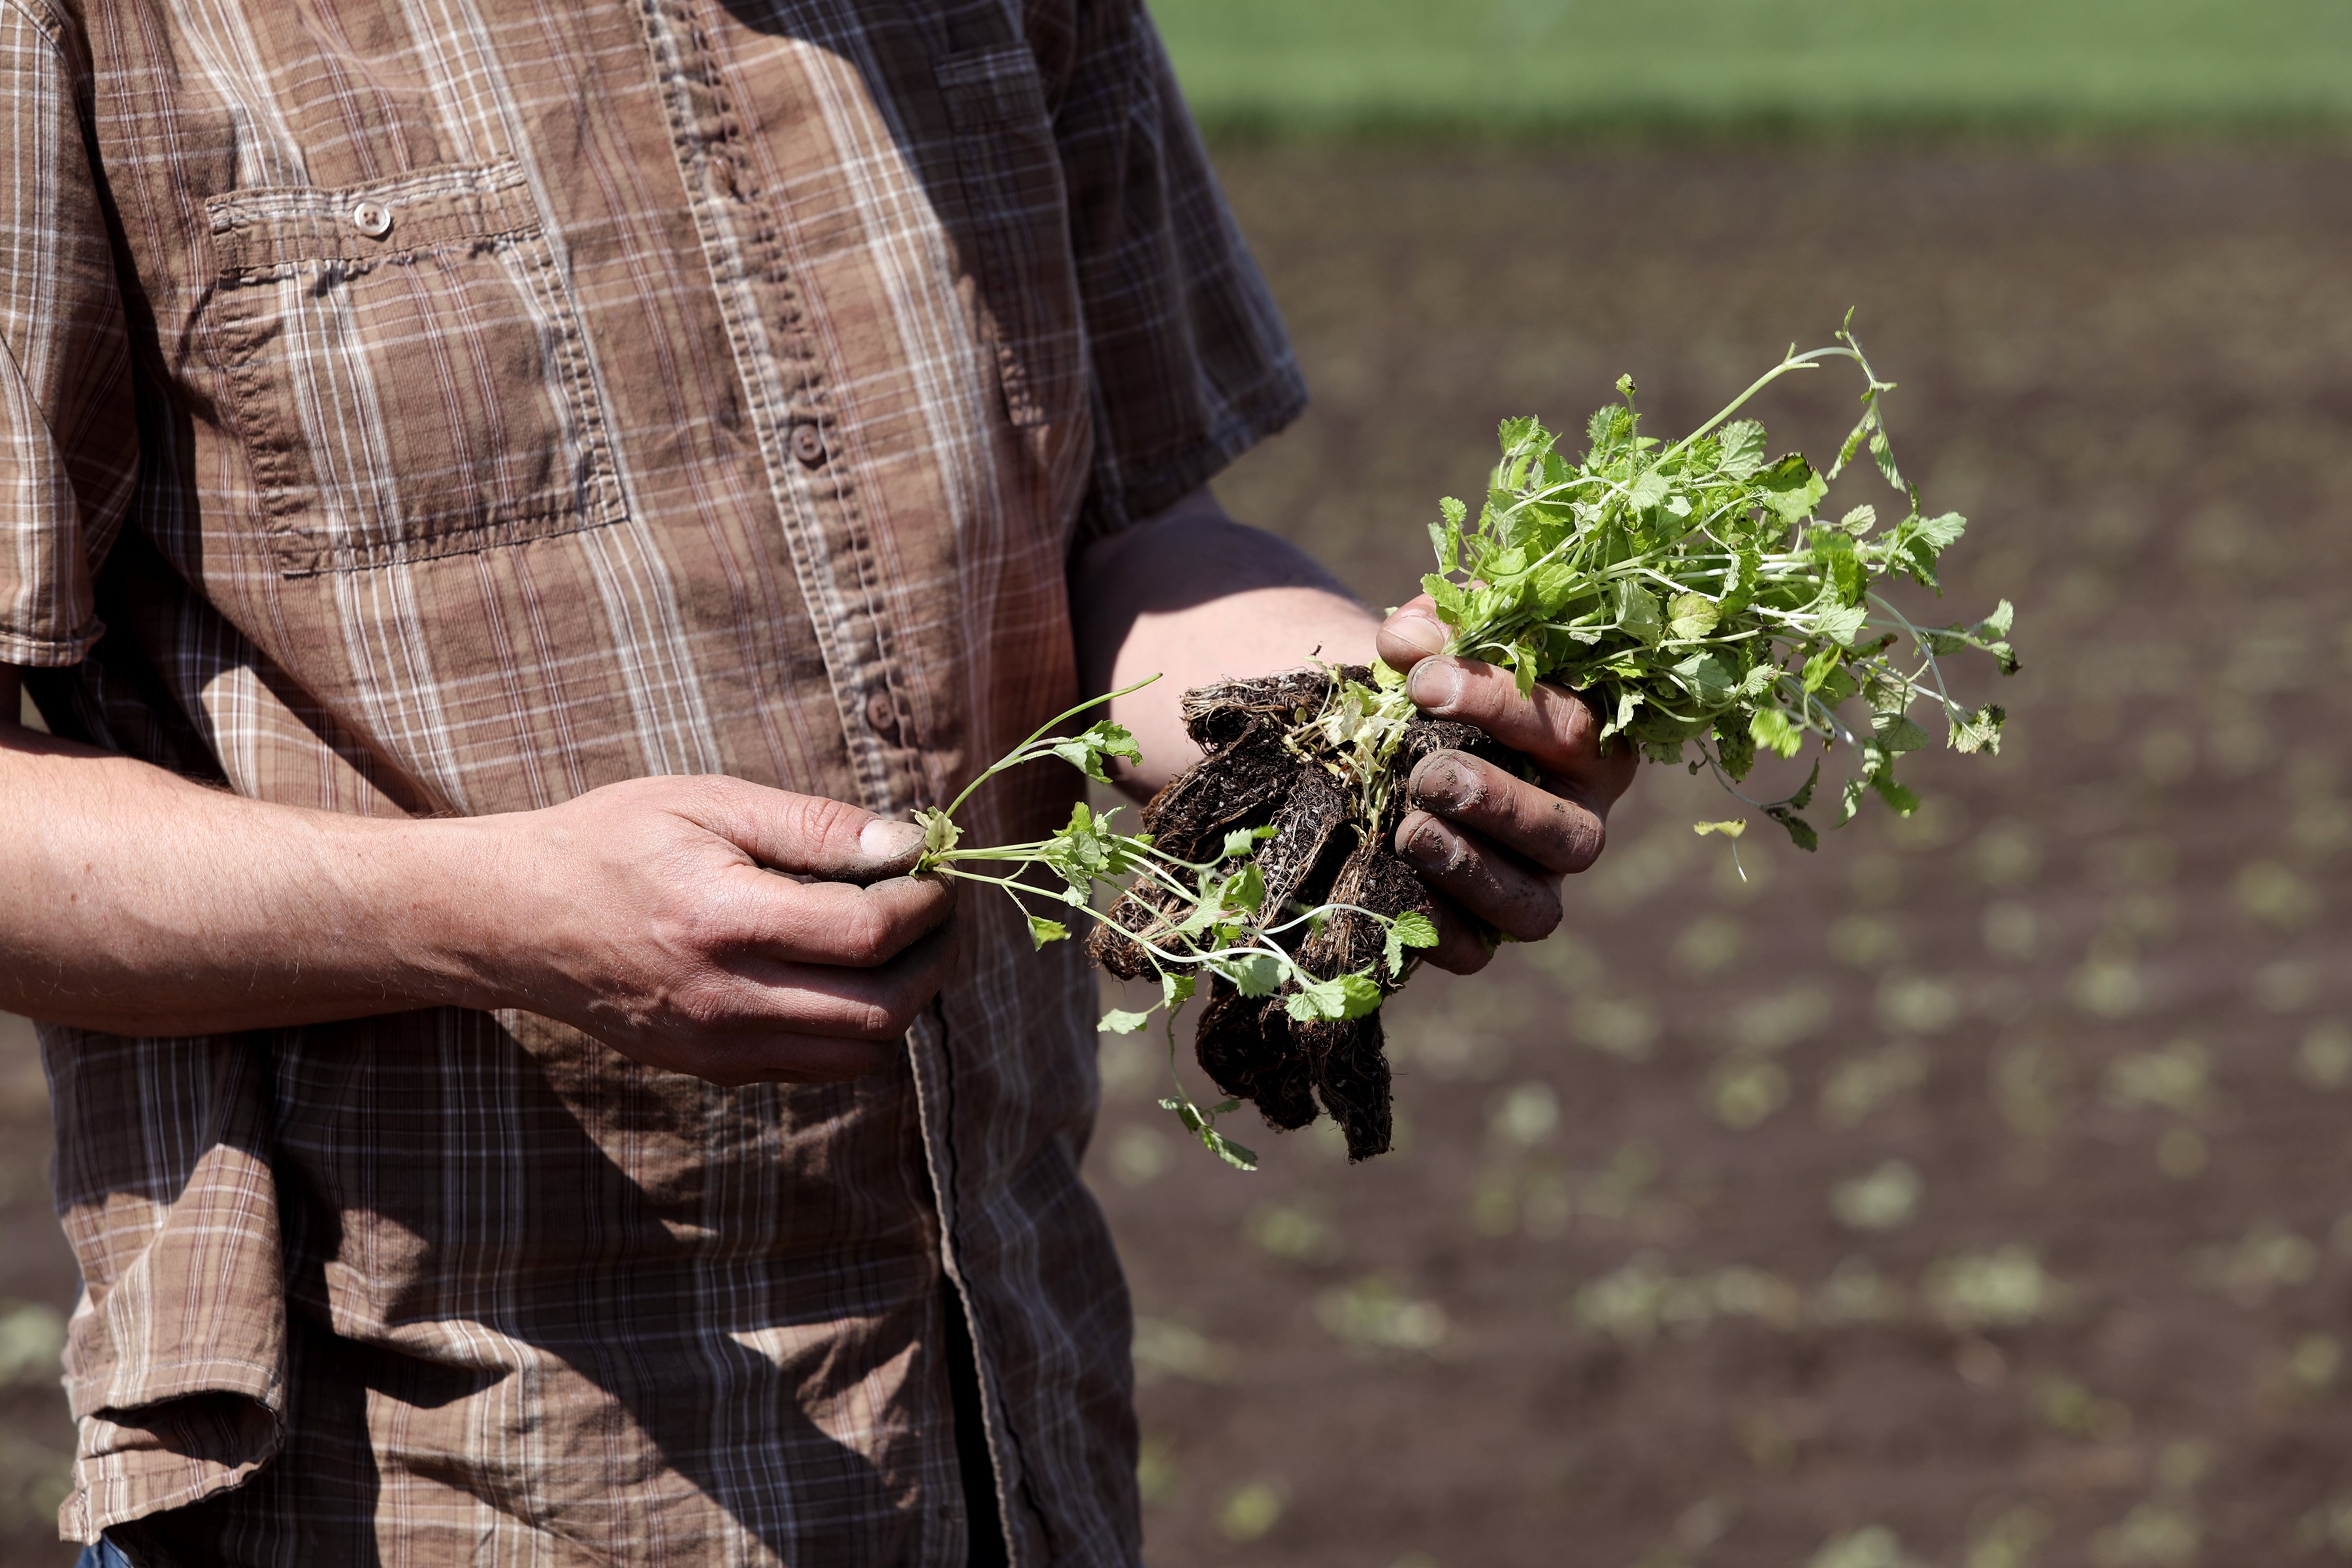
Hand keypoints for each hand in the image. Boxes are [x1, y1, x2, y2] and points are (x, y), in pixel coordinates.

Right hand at [485, 777, 956, 1084]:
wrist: (515, 918)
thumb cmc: (613, 841)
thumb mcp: (707, 801)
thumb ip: (812, 826)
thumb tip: (907, 846)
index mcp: (724, 922)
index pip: (868, 934)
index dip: (924, 902)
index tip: (933, 869)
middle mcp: (725, 1000)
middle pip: (881, 1010)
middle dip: (932, 958)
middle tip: (936, 909)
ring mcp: (719, 1047)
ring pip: (860, 1052)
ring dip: (903, 999)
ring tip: (901, 942)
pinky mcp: (715, 1070)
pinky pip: (819, 1066)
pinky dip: (856, 1026)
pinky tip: (846, 971)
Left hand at [1374, 596, 1639, 973]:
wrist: (1394, 731)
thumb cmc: (1440, 676)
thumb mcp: (1444, 638)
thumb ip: (1436, 625)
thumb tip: (1407, 640)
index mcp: (1590, 745)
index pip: (1574, 728)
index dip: (1501, 706)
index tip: (1424, 683)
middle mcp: (1577, 821)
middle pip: (1570, 833)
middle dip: (1497, 803)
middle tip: (1426, 772)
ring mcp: (1536, 883)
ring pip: (1537, 909)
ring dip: (1472, 870)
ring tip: (1408, 831)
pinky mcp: (1486, 930)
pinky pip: (1478, 951)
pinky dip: (1438, 930)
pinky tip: (1393, 888)